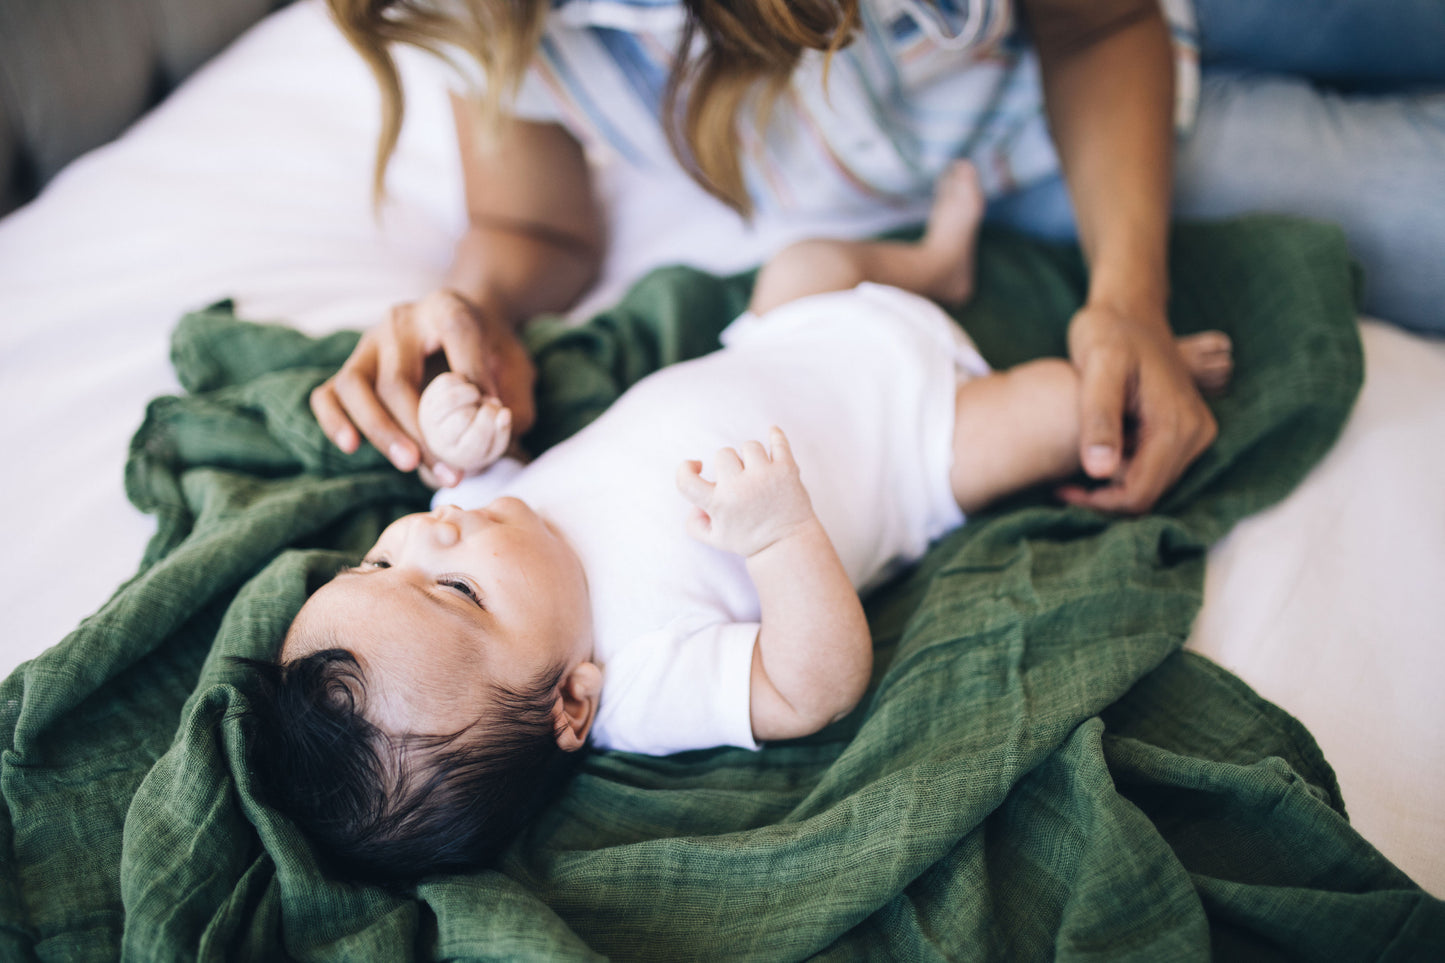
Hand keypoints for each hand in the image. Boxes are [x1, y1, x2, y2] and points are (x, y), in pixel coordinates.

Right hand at [309, 290, 535, 484]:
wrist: (460, 328)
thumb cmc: (491, 354)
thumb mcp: (515, 366)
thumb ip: (511, 397)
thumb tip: (494, 434)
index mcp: (446, 308)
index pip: (456, 335)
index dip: (473, 377)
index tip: (493, 415)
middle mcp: (400, 321)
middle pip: (395, 378)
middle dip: (421, 431)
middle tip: (450, 470)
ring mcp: (368, 343)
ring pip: (354, 385)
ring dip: (380, 430)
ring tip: (411, 464)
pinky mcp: (352, 366)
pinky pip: (327, 393)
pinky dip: (334, 420)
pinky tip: (351, 446)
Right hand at [675, 427, 816, 557]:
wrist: (788, 545)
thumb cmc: (750, 540)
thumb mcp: (716, 540)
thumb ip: (695, 524)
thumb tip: (694, 504)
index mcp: (719, 505)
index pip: (686, 480)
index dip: (685, 468)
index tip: (697, 467)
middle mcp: (739, 488)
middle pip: (723, 453)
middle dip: (728, 464)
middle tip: (738, 478)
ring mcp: (764, 477)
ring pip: (749, 446)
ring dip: (750, 456)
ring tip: (757, 472)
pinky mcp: (786, 470)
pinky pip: (779, 442)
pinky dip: (775, 435)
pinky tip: (772, 433)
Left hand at [1059, 302, 1216, 512]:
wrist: (1129, 311)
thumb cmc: (1108, 333)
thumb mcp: (1097, 369)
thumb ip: (1099, 417)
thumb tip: (1099, 470)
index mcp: (1176, 423)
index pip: (1141, 492)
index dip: (1099, 502)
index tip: (1061, 489)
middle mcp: (1196, 433)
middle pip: (1149, 495)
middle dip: (1104, 498)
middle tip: (1063, 484)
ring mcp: (1194, 433)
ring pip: (1151, 486)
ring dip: (1111, 487)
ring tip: (1072, 470)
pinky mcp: (1183, 431)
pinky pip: (1152, 469)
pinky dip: (1121, 472)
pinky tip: (1092, 455)